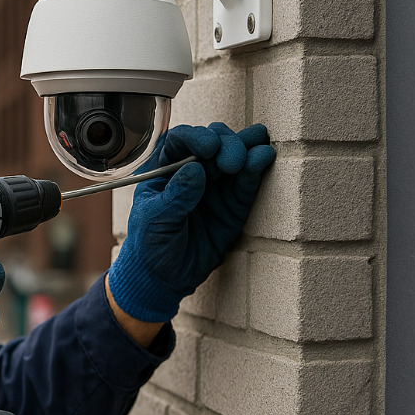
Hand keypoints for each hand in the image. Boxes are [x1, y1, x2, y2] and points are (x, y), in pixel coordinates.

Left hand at [107, 123, 275, 321]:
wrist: (165, 276)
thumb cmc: (150, 244)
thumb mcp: (154, 220)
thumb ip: (175, 196)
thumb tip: (195, 169)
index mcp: (164, 168)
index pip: (180, 141)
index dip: (196, 137)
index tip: (209, 147)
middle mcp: (193, 170)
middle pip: (213, 142)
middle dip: (226, 144)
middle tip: (230, 162)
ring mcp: (216, 185)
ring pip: (234, 156)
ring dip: (247, 148)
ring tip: (258, 149)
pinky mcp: (235, 203)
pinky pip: (247, 181)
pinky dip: (256, 168)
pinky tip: (264, 158)